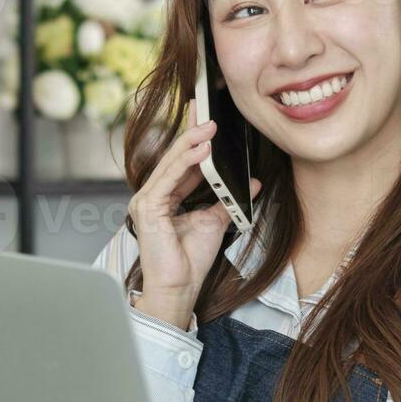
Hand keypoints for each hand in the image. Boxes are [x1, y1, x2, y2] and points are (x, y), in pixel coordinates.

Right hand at [127, 97, 261, 306]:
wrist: (179, 288)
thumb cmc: (190, 260)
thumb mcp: (216, 222)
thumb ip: (228, 199)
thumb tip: (254, 183)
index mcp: (165, 197)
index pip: (181, 162)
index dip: (194, 140)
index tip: (207, 119)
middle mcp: (152, 195)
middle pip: (174, 158)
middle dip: (192, 134)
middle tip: (209, 113)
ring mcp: (146, 201)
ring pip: (171, 164)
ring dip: (191, 144)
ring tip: (209, 127)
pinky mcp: (148, 208)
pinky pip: (169, 179)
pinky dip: (186, 163)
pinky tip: (201, 150)